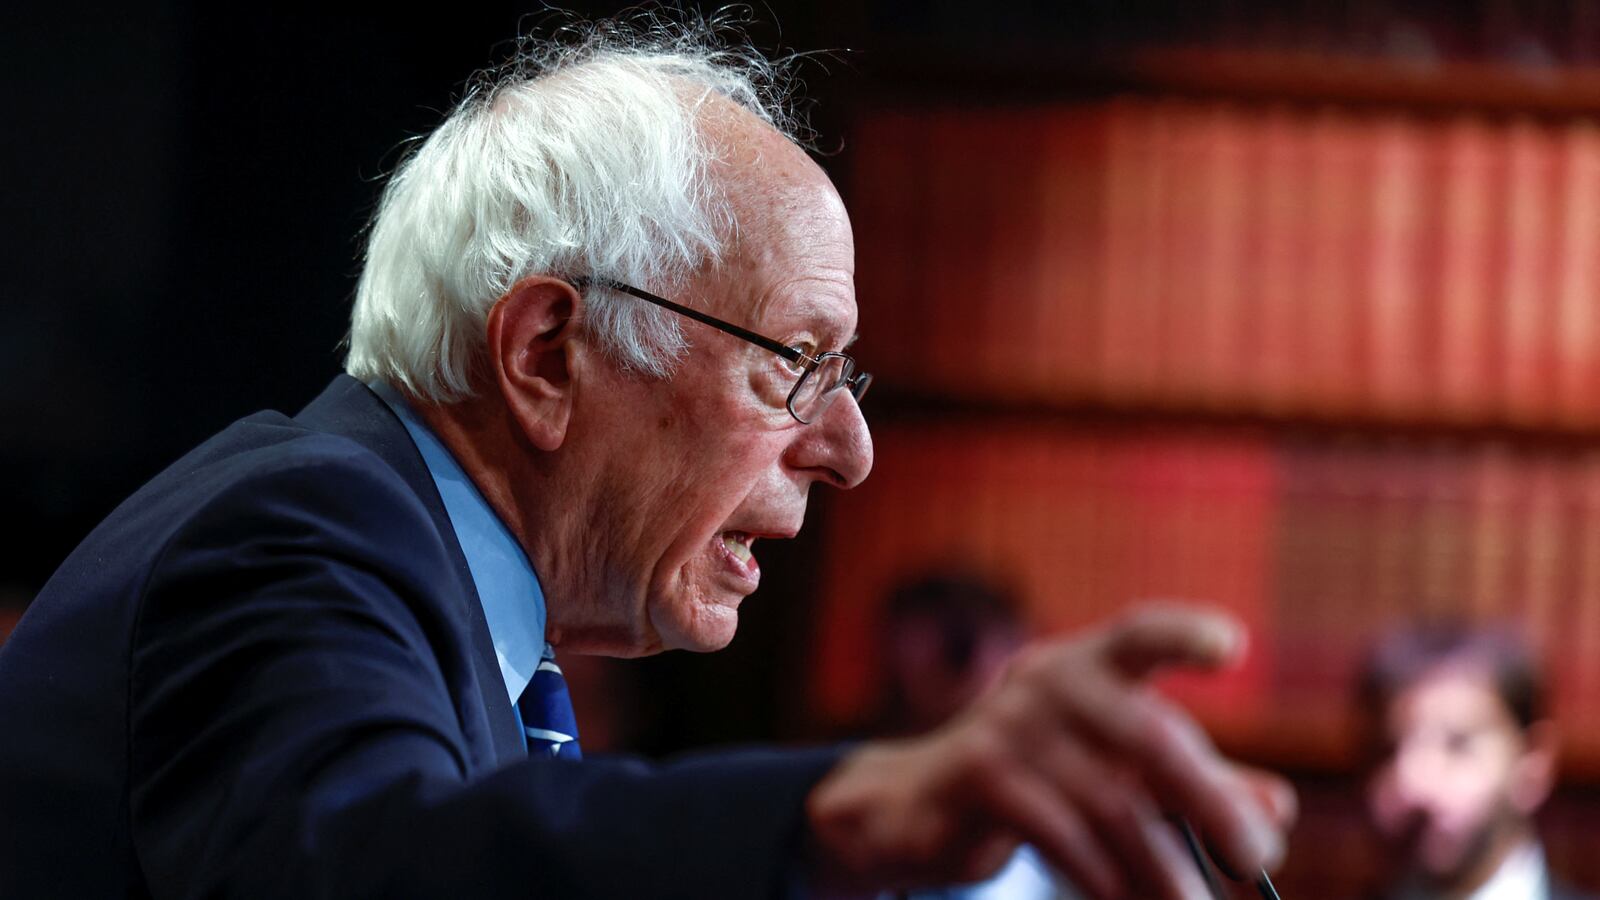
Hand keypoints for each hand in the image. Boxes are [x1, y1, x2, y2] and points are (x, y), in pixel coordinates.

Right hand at [804, 604, 1294, 898]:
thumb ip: (1194, 785)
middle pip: (1149, 735)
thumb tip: (1276, 810)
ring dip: (1162, 868)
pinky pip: (1060, 833)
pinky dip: (1102, 877)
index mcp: (1089, 665)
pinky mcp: (978, 775)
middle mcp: (1050, 682)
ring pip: (1110, 803)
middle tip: (1256, 861)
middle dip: (1210, 800)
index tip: (1230, 649)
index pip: (1139, 634)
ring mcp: (1008, 725)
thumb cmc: (1037, 777)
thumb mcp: (1116, 771)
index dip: (1183, 633)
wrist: (917, 803)